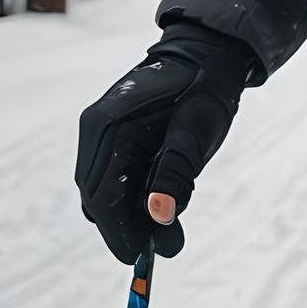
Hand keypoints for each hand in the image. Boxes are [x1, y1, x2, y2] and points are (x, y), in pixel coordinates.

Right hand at [75, 27, 253, 263]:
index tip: (138, 255)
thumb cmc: (204, 85)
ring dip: (135, 214)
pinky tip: (165, 205)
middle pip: (99, 196)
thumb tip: (158, 214)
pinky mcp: (115, 138)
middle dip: (129, 226)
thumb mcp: (196, 128)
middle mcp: (97, 129)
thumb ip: (176, 170)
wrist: (209, 52)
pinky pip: (117, 177)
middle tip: (167, 245)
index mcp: (108, 122)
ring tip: (172, 232)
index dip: (118, 229)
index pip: (101, 192)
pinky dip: (137, 196)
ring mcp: (103, 133)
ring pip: (108, 191)